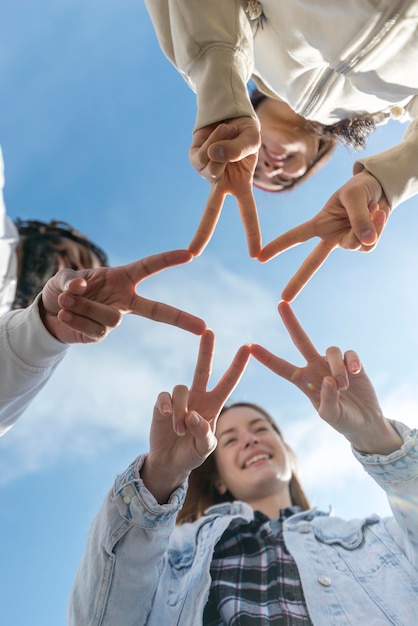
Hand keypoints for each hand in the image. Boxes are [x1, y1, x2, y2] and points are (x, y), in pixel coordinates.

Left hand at [40, 249, 205, 343]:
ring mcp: (114, 319)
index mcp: (121, 278)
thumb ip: (71, 279)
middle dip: (180, 318)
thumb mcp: (64, 278)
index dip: (168, 260)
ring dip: (85, 307)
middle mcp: (123, 299)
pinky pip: (95, 329)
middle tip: (203, 326)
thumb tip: (80, 287)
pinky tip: (66, 313)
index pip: (149, 267)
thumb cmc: (62, 289)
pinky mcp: (101, 335)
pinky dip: (76, 319)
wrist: (48, 314)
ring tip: (67, 301)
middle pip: (157, 310)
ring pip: (111, 317)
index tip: (190, 254)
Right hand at [142, 329, 250, 502]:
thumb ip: (203, 433)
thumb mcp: (205, 448)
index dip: (237, 366)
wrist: (170, 461)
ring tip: (180, 430)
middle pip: (203, 369)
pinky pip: (165, 396)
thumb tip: (193, 416)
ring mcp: (179, 400)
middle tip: (208, 331)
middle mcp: (198, 397)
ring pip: (181, 389)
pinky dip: (167, 406)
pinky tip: (166, 416)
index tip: (247, 347)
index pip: (228, 382)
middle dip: (206, 350)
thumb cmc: (192, 453)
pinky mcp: (162, 404)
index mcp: (214, 405)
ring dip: (180, 410)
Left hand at [188, 118, 261, 257]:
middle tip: (194, 253)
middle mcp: (221, 184)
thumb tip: (214, 157)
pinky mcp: (195, 160)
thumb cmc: (245, 132)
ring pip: (212, 165)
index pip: (248, 213)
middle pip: (211, 211)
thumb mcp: (251, 140)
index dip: (252, 233)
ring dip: (225, 143)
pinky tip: (220, 132)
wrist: (230, 114)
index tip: (255, 255)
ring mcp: (207, 173)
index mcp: (241, 186)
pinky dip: (214, 139)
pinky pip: (204, 153)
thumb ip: (236, 150)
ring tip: (231, 133)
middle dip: (203, 232)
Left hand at [250, 302, 401, 454]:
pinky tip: (356, 373)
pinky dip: (351, 362)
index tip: (250, 346)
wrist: (365, 421)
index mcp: (303, 381)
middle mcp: (315, 367)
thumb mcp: (332, 417)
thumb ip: (328, 401)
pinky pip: (348, 353)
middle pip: (300, 340)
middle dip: (291, 322)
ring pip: (330, 350)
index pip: (281, 367)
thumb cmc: (343, 421)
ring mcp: (332, 362)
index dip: (266, 357)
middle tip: (281, 303)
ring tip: (343, 387)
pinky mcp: (351, 361)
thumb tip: (328, 380)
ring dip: (337, 369)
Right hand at [259, 170, 389, 300]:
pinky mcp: (362, 243)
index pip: (296, 235)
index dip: (278, 246)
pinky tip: (379, 212)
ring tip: (372, 206)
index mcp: (320, 222)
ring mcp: (345, 241)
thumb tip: (367, 242)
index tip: (259, 257)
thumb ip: (359, 218)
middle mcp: (330, 236)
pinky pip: (370, 243)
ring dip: (366, 226)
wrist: (381, 186)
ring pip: (353, 245)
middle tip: (285, 298)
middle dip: (298, 280)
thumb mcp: (355, 196)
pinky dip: (378, 227)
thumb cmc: (360, 188)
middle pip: (312, 262)